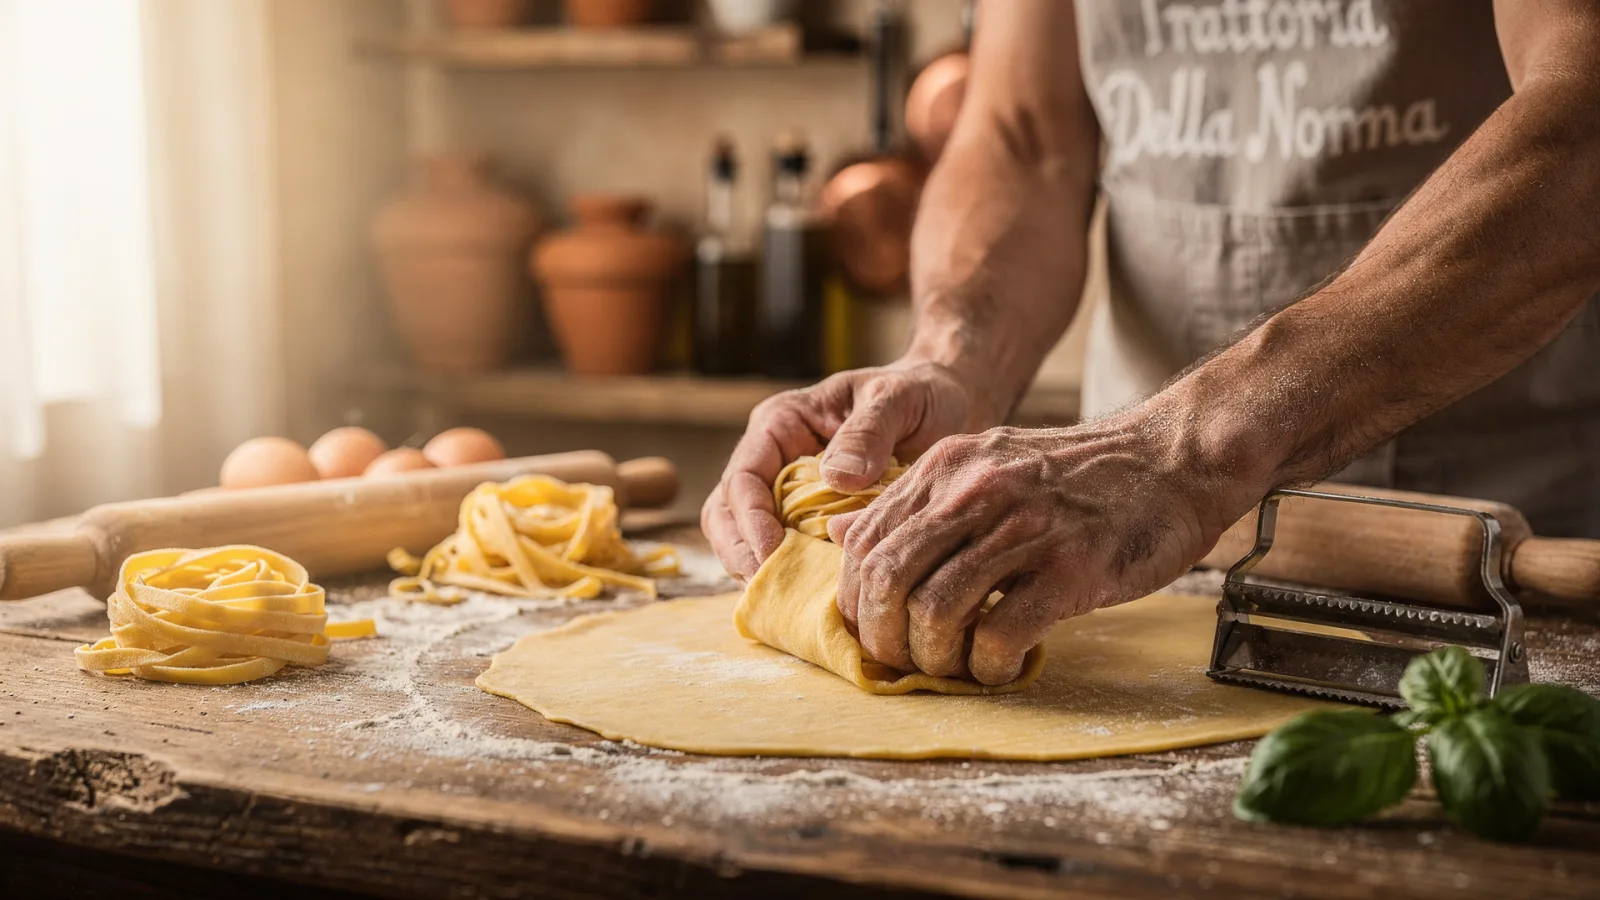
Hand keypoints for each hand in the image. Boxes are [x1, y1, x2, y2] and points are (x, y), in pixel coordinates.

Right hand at [702, 361, 983, 579]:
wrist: (947, 403)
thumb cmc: (918, 393)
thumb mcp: (898, 400)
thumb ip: (869, 432)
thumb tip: (837, 477)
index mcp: (782, 424)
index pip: (744, 476)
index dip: (749, 518)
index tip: (770, 551)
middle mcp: (774, 460)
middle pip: (727, 513)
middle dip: (739, 552)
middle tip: (768, 588)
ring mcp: (788, 493)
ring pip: (744, 538)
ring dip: (756, 570)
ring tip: (784, 601)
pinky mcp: (809, 521)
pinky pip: (785, 552)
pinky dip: (789, 577)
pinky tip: (810, 600)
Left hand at [828, 409, 1251, 684]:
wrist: (1175, 458)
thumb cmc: (1080, 475)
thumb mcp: (987, 462)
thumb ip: (916, 499)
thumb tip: (839, 533)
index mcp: (948, 466)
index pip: (865, 542)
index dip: (855, 600)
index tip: (874, 630)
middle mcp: (976, 491)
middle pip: (886, 579)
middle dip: (882, 637)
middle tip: (902, 663)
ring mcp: (1024, 528)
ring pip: (935, 611)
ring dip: (934, 658)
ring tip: (956, 667)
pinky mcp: (1071, 568)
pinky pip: (999, 634)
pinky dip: (987, 667)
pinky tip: (1001, 667)